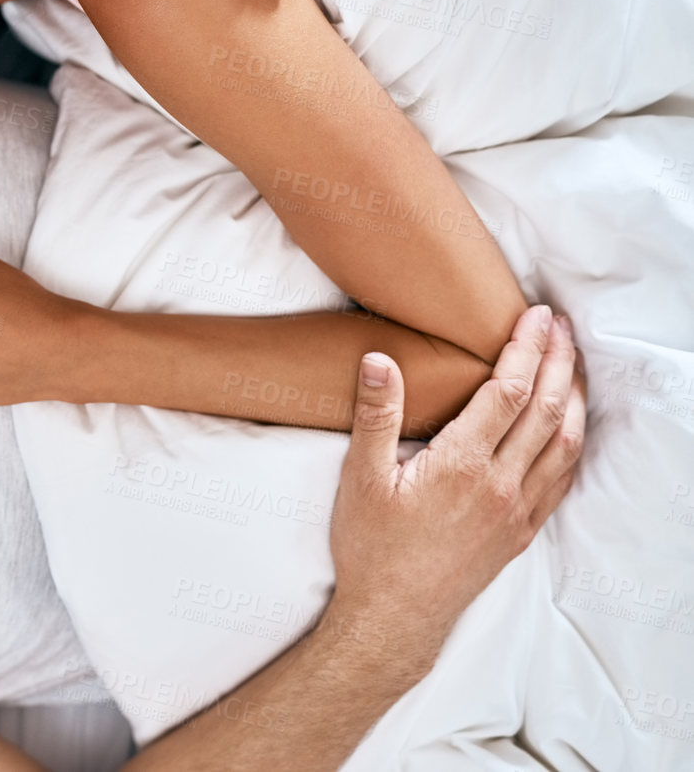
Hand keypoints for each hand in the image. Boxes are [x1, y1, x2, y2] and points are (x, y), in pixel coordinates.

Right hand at [326, 305, 585, 666]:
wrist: (394, 616)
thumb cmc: (371, 548)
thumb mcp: (360, 478)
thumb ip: (375, 416)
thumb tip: (378, 361)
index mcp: (461, 465)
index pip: (507, 392)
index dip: (526, 349)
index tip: (535, 316)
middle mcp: (500, 485)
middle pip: (546, 410)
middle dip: (559, 362)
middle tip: (562, 326)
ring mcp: (517, 511)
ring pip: (564, 444)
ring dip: (574, 398)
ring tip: (573, 365)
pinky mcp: (520, 531)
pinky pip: (561, 479)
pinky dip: (572, 444)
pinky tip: (569, 429)